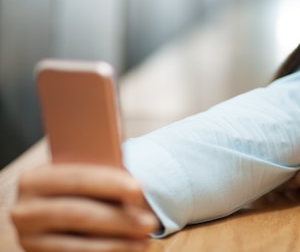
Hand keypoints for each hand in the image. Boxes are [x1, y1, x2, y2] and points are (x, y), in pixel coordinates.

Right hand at [11, 163, 159, 251]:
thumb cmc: (82, 188)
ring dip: (118, 243)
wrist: (57, 206)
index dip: (109, 183)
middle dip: (120, 219)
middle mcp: (25, 210)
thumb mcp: (86, 177)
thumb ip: (101, 178)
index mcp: (35, 179)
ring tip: (146, 239)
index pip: (77, 179)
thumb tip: (134, 190)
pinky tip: (129, 249)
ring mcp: (29, 239)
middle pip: (79, 214)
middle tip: (152, 222)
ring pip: (79, 244)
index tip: (139, 189)